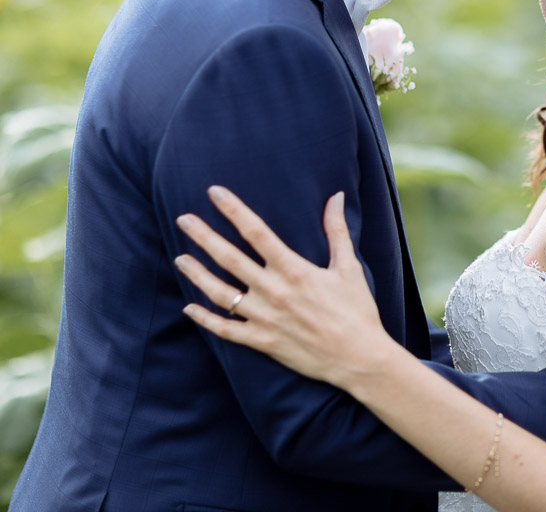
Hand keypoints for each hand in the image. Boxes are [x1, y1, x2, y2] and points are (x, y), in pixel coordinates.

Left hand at [175, 186, 391, 387]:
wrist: (359, 358)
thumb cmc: (357, 311)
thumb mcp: (349, 267)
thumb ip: (337, 231)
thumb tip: (337, 196)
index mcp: (294, 270)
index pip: (257, 233)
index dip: (233, 210)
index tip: (215, 192)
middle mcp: (274, 292)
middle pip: (229, 258)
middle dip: (203, 236)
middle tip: (183, 219)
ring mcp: (265, 318)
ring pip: (220, 294)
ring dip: (197, 274)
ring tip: (180, 258)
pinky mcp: (263, 342)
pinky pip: (225, 330)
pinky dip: (205, 319)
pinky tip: (189, 308)